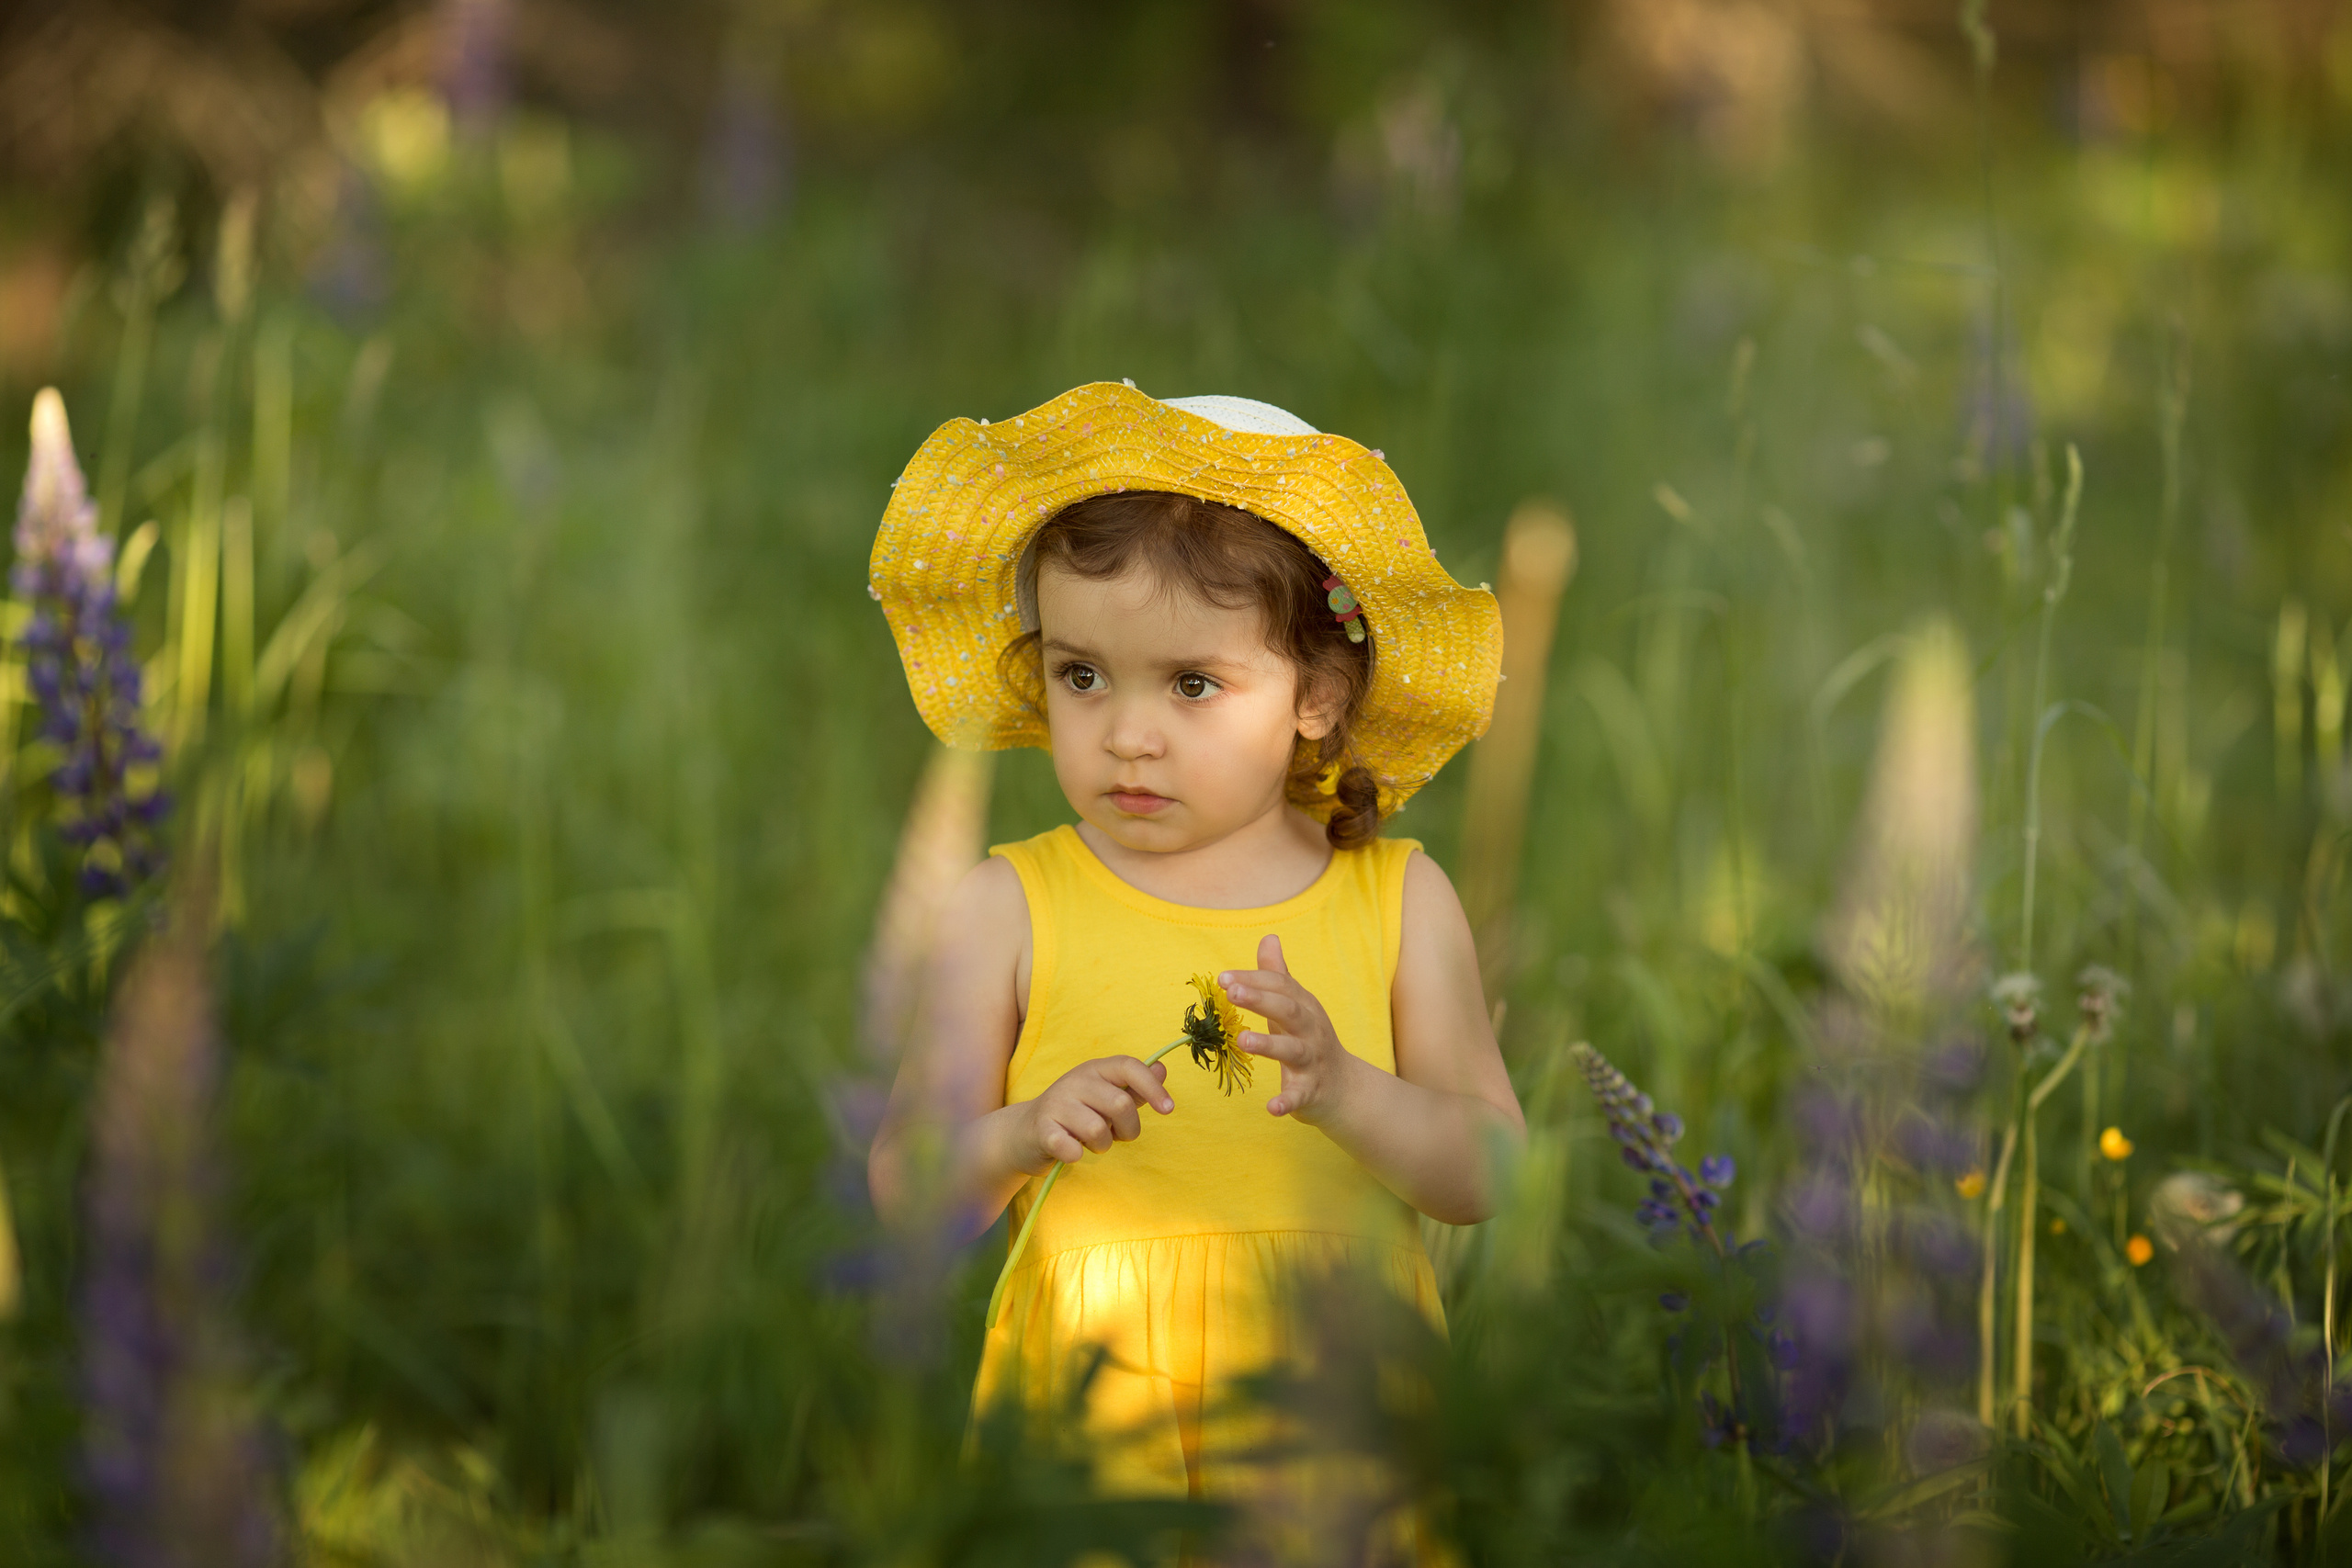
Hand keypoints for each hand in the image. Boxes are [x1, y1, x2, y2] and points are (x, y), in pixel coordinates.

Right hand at [1021, 1056, 1172, 1169]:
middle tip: (1117, 1136)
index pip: (1129, 1066)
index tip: (1168, 1109)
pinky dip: (1077, 1155)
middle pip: (1121, 1104)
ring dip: (1102, 1145)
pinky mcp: (1042, 1130)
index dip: (1152, 1087)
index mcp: (1094, 1070)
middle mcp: (1074, 1081)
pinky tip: (1071, 1151)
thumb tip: (1161, 1068)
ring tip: (1090, 1142)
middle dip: (1128, 1129)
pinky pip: (1071, 1149)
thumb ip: (1133, 1087)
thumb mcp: (1104, 1097)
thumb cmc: (1075, 1116)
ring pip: (1099, 1130)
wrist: (1023, 1133)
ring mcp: (1055, 1104)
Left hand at [1221, 934, 1359, 1124]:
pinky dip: (1287, 1102)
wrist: (1344, 1087)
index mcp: (1303, 1007)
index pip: (1279, 987)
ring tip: (1242, 1040)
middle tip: (1231, 992)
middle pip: (1288, 1010)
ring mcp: (1312, 1061)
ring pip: (1292, 1050)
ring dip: (1269, 1045)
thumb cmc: (1310, 1040)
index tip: (1223, 978)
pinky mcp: (1311, 1091)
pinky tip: (1271, 1108)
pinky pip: (1299, 1096)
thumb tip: (1268, 937)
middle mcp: (1310, 1030)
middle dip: (1260, 999)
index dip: (1252, 980)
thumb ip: (1278, 975)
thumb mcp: (1296, 1006)